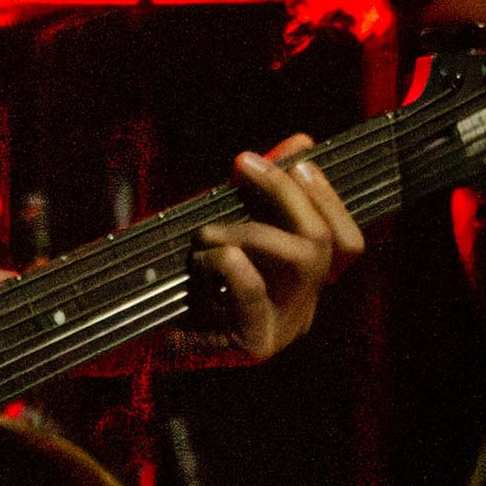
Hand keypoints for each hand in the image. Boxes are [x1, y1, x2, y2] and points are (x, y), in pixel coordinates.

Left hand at [194, 133, 363, 357]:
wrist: (137, 337)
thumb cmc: (183, 283)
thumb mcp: (227, 229)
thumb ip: (263, 193)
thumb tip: (303, 141)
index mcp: (301, 286)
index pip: (348, 243)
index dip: (330, 198)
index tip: (299, 159)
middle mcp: (302, 309)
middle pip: (326, 243)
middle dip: (286, 192)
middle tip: (243, 163)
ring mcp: (283, 329)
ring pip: (302, 260)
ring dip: (250, 230)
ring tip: (206, 234)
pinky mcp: (254, 344)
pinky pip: (254, 288)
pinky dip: (227, 262)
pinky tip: (200, 262)